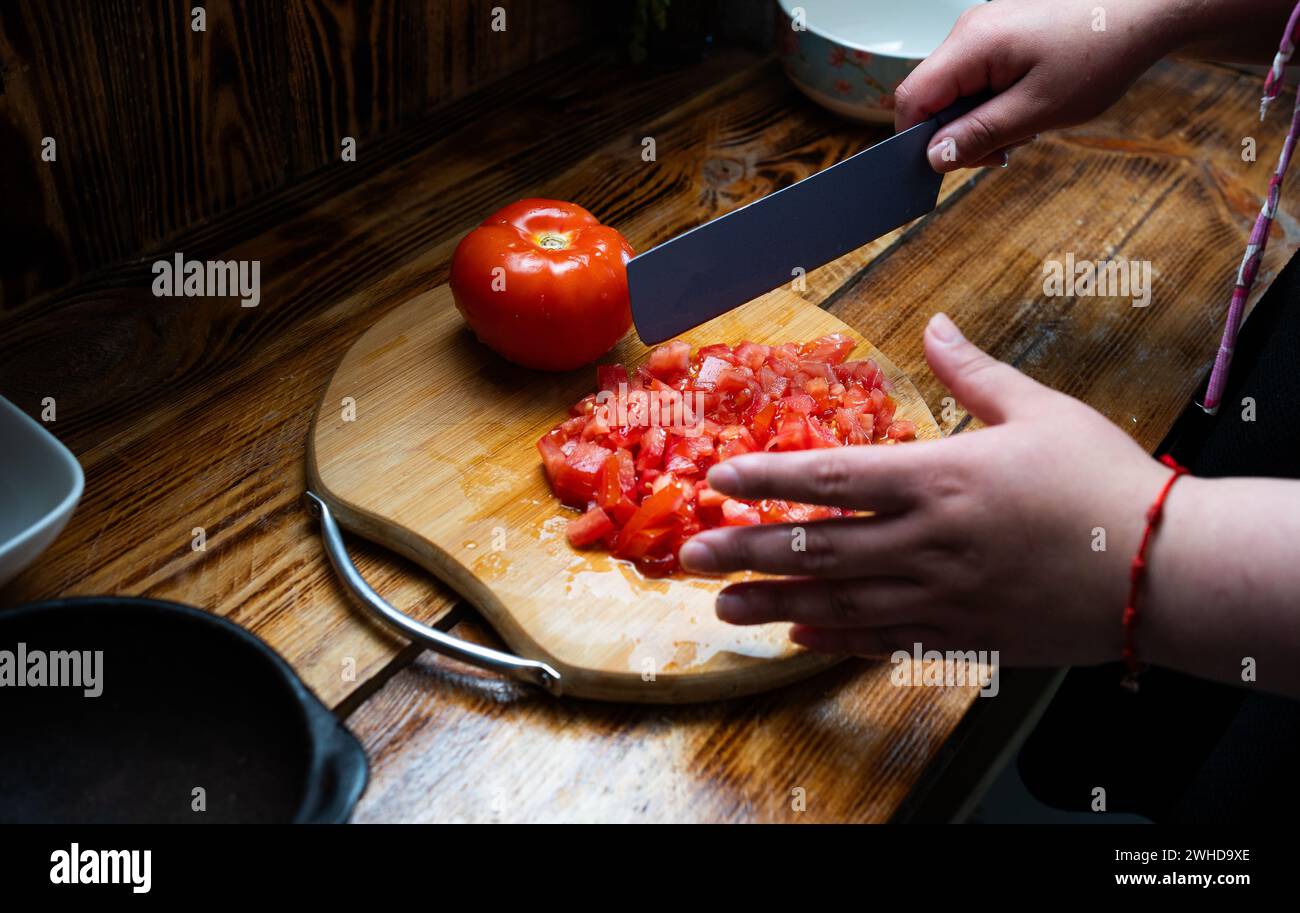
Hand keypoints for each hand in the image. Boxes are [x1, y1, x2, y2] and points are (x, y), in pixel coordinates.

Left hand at [678, 313, 1170, 664]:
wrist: (1160, 568)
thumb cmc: (1100, 479)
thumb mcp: (1038, 410)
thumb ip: (973, 372)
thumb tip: (935, 325)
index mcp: (938, 478)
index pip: (830, 477)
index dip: (766, 477)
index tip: (717, 477)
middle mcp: (924, 541)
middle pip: (815, 546)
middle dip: (744, 549)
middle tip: (688, 555)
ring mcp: (937, 594)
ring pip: (835, 601)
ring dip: (772, 602)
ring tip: (722, 606)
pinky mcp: (958, 632)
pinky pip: (881, 639)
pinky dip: (835, 638)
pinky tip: (798, 636)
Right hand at [895, 0, 1181, 170]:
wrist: (1148, 6)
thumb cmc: (1101, 51)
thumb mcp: (1038, 110)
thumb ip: (980, 135)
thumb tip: (934, 158)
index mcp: (971, 45)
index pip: (911, 98)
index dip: (916, 140)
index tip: (946, 167)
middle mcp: (970, 30)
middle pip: (933, 95)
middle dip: (959, 132)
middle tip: (1005, 150)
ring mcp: (986, 27)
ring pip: (958, 88)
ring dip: (983, 118)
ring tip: (1030, 123)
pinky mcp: (1003, 30)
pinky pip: (980, 75)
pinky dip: (997, 98)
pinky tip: (1032, 102)